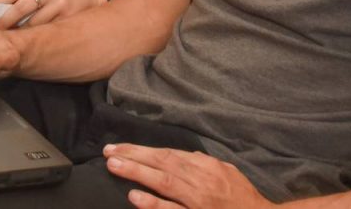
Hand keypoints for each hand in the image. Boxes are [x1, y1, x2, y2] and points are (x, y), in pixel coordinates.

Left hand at [103, 144, 271, 208]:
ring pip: (164, 181)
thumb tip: (182, 155)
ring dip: (137, 172)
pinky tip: (135, 196)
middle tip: (108, 151)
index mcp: (206, 166)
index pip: (168, 154)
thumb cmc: (242, 198)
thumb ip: (202, 164)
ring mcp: (199, 200)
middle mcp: (201, 179)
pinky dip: (154, 204)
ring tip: (114, 165)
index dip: (142, 150)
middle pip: (162, 162)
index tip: (120, 147)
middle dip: (133, 155)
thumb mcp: (226, 172)